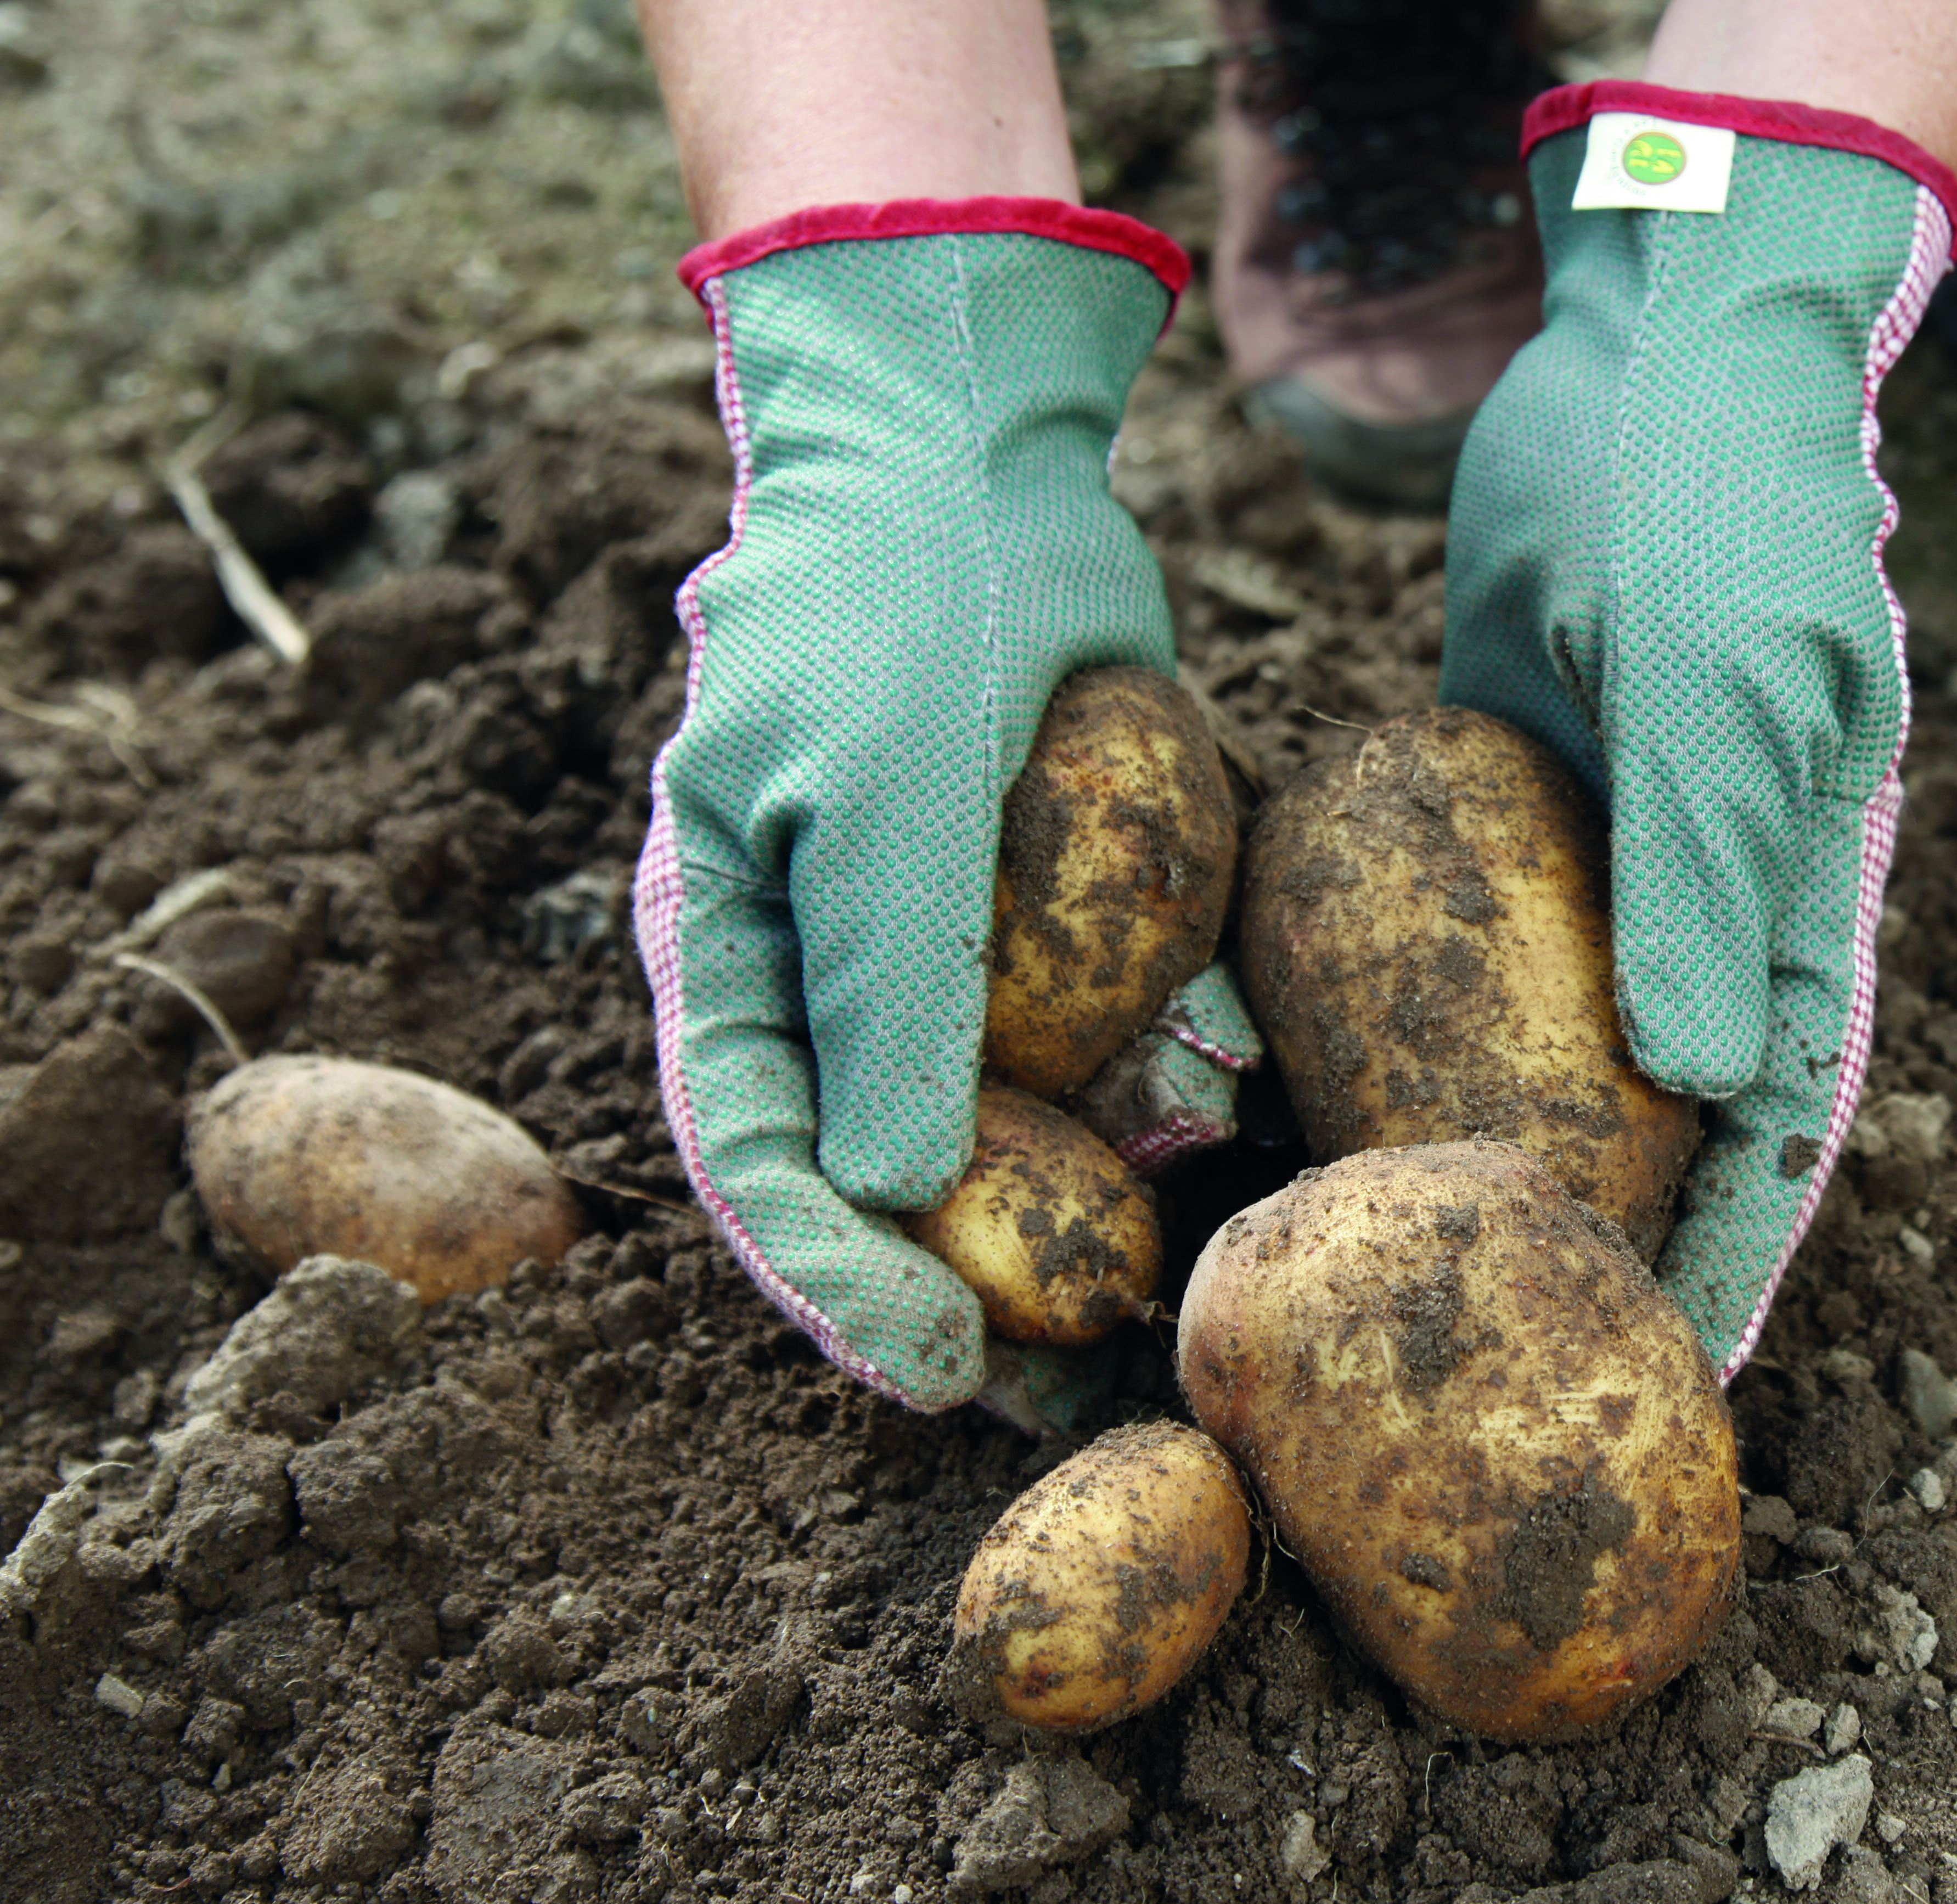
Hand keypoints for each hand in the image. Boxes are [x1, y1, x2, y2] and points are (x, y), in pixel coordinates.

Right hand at [634, 199, 1188, 1410]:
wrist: (981, 450)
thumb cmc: (900, 602)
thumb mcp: (884, 791)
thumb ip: (889, 985)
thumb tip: (897, 1189)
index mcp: (729, 947)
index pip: (758, 1160)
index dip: (838, 1282)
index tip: (937, 1374)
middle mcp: (826, 967)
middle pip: (877, 1169)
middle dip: (960, 1288)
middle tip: (1058, 1398)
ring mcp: (942, 942)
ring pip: (998, 1121)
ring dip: (1073, 1217)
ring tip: (1153, 1328)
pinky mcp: (1050, 908)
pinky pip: (1095, 1029)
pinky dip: (1152, 1089)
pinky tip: (1226, 1144)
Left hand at [1440, 84, 1956, 1376]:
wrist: (1651, 343)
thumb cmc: (1716, 503)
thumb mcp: (1716, 689)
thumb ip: (1715, 880)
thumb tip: (1711, 1082)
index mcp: (1795, 892)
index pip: (1780, 1117)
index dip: (1739, 1258)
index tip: (1681, 1388)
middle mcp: (1703, 898)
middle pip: (1666, 1108)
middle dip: (1606, 1239)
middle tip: (1511, 1371)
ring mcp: (1606, 856)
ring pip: (1550, 1040)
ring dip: (1488, 1147)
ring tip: (1389, 1268)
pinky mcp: (1509, 801)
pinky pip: (1455, 937)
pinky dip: (1396, 1012)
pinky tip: (1301, 1079)